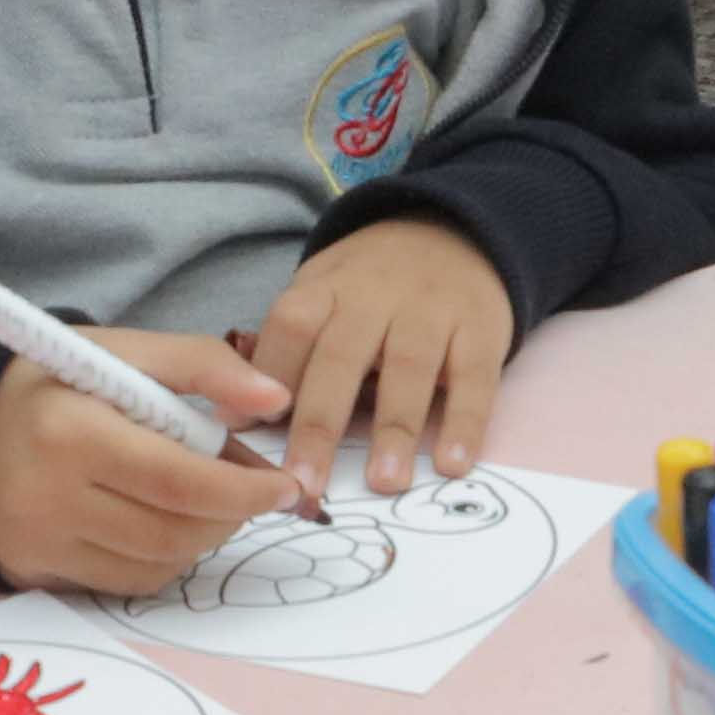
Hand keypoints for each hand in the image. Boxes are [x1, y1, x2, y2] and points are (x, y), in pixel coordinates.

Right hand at [0, 323, 298, 600]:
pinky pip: (129, 582)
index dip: (245, 491)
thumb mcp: (120, 352)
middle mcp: (46, 496)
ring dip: (203, 535)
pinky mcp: (35, 575)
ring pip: (160, 564)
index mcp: (68, 431)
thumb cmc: (55, 385)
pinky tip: (160, 519)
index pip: (179, 481)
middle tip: (250, 488)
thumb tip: (276, 399)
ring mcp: (38, 544)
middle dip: (230, 514)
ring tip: (205, 496)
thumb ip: (201, 364)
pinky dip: (165, 556)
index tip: (284, 485)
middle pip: (175, 531)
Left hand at [246, 217, 512, 498]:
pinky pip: (474, 377)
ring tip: (384, 483)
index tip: (247, 434)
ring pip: (409, 367)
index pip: (291, 328)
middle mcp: (375, 296)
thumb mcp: (321, 295)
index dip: (270, 378)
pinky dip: (465, 422)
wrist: (454, 231)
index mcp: (326, 288)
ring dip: (395, 428)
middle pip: (341, 357)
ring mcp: (431, 310)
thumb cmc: (371, 286)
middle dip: (320, 424)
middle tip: (306, 484)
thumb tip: (233, 422)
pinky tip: (452, 463)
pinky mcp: (481, 327)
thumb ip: (284, 352)